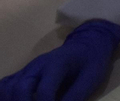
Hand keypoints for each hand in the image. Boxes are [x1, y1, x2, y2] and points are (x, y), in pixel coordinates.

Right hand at [0, 19, 119, 100]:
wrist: (86, 44)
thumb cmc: (91, 61)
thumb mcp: (91, 78)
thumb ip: (76, 96)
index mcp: (58, 63)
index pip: (45, 89)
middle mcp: (38, 65)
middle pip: (21, 87)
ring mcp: (28, 69)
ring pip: (9, 87)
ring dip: (13, 100)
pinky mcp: (23, 74)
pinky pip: (7, 85)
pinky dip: (6, 96)